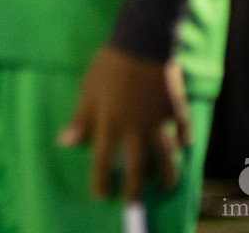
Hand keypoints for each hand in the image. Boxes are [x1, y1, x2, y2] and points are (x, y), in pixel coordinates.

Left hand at [60, 47, 190, 199]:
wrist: (143, 43)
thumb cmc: (109, 65)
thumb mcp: (88, 91)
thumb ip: (81, 119)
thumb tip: (65, 143)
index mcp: (111, 124)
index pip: (103, 159)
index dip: (100, 179)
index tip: (100, 196)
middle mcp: (136, 129)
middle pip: (136, 166)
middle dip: (134, 188)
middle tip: (133, 204)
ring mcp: (159, 121)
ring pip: (165, 156)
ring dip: (166, 173)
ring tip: (165, 185)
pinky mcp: (176, 110)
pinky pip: (182, 130)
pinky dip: (183, 140)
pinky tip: (183, 146)